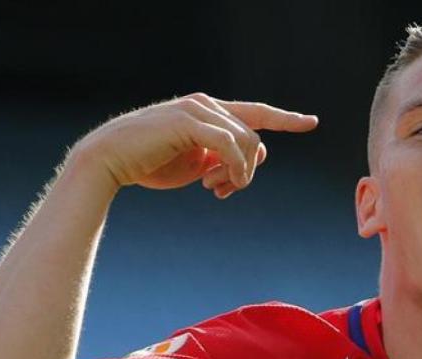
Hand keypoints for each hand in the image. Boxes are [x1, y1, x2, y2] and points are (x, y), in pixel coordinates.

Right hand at [72, 93, 317, 198]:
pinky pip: (230, 144)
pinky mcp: (189, 122)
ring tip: (214, 189)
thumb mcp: (198, 164)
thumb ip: (225, 158)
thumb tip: (255, 159)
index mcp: (209, 112)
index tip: (311, 122)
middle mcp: (206, 105)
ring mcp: (197, 110)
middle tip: (221, 191)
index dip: (285, 118)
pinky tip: (218, 183)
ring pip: (247, 142)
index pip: (256, 113)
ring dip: (238, 174)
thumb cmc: (152, 164)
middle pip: (255, 138)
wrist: (110, 161)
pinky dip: (233, 167)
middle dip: (246, 172)